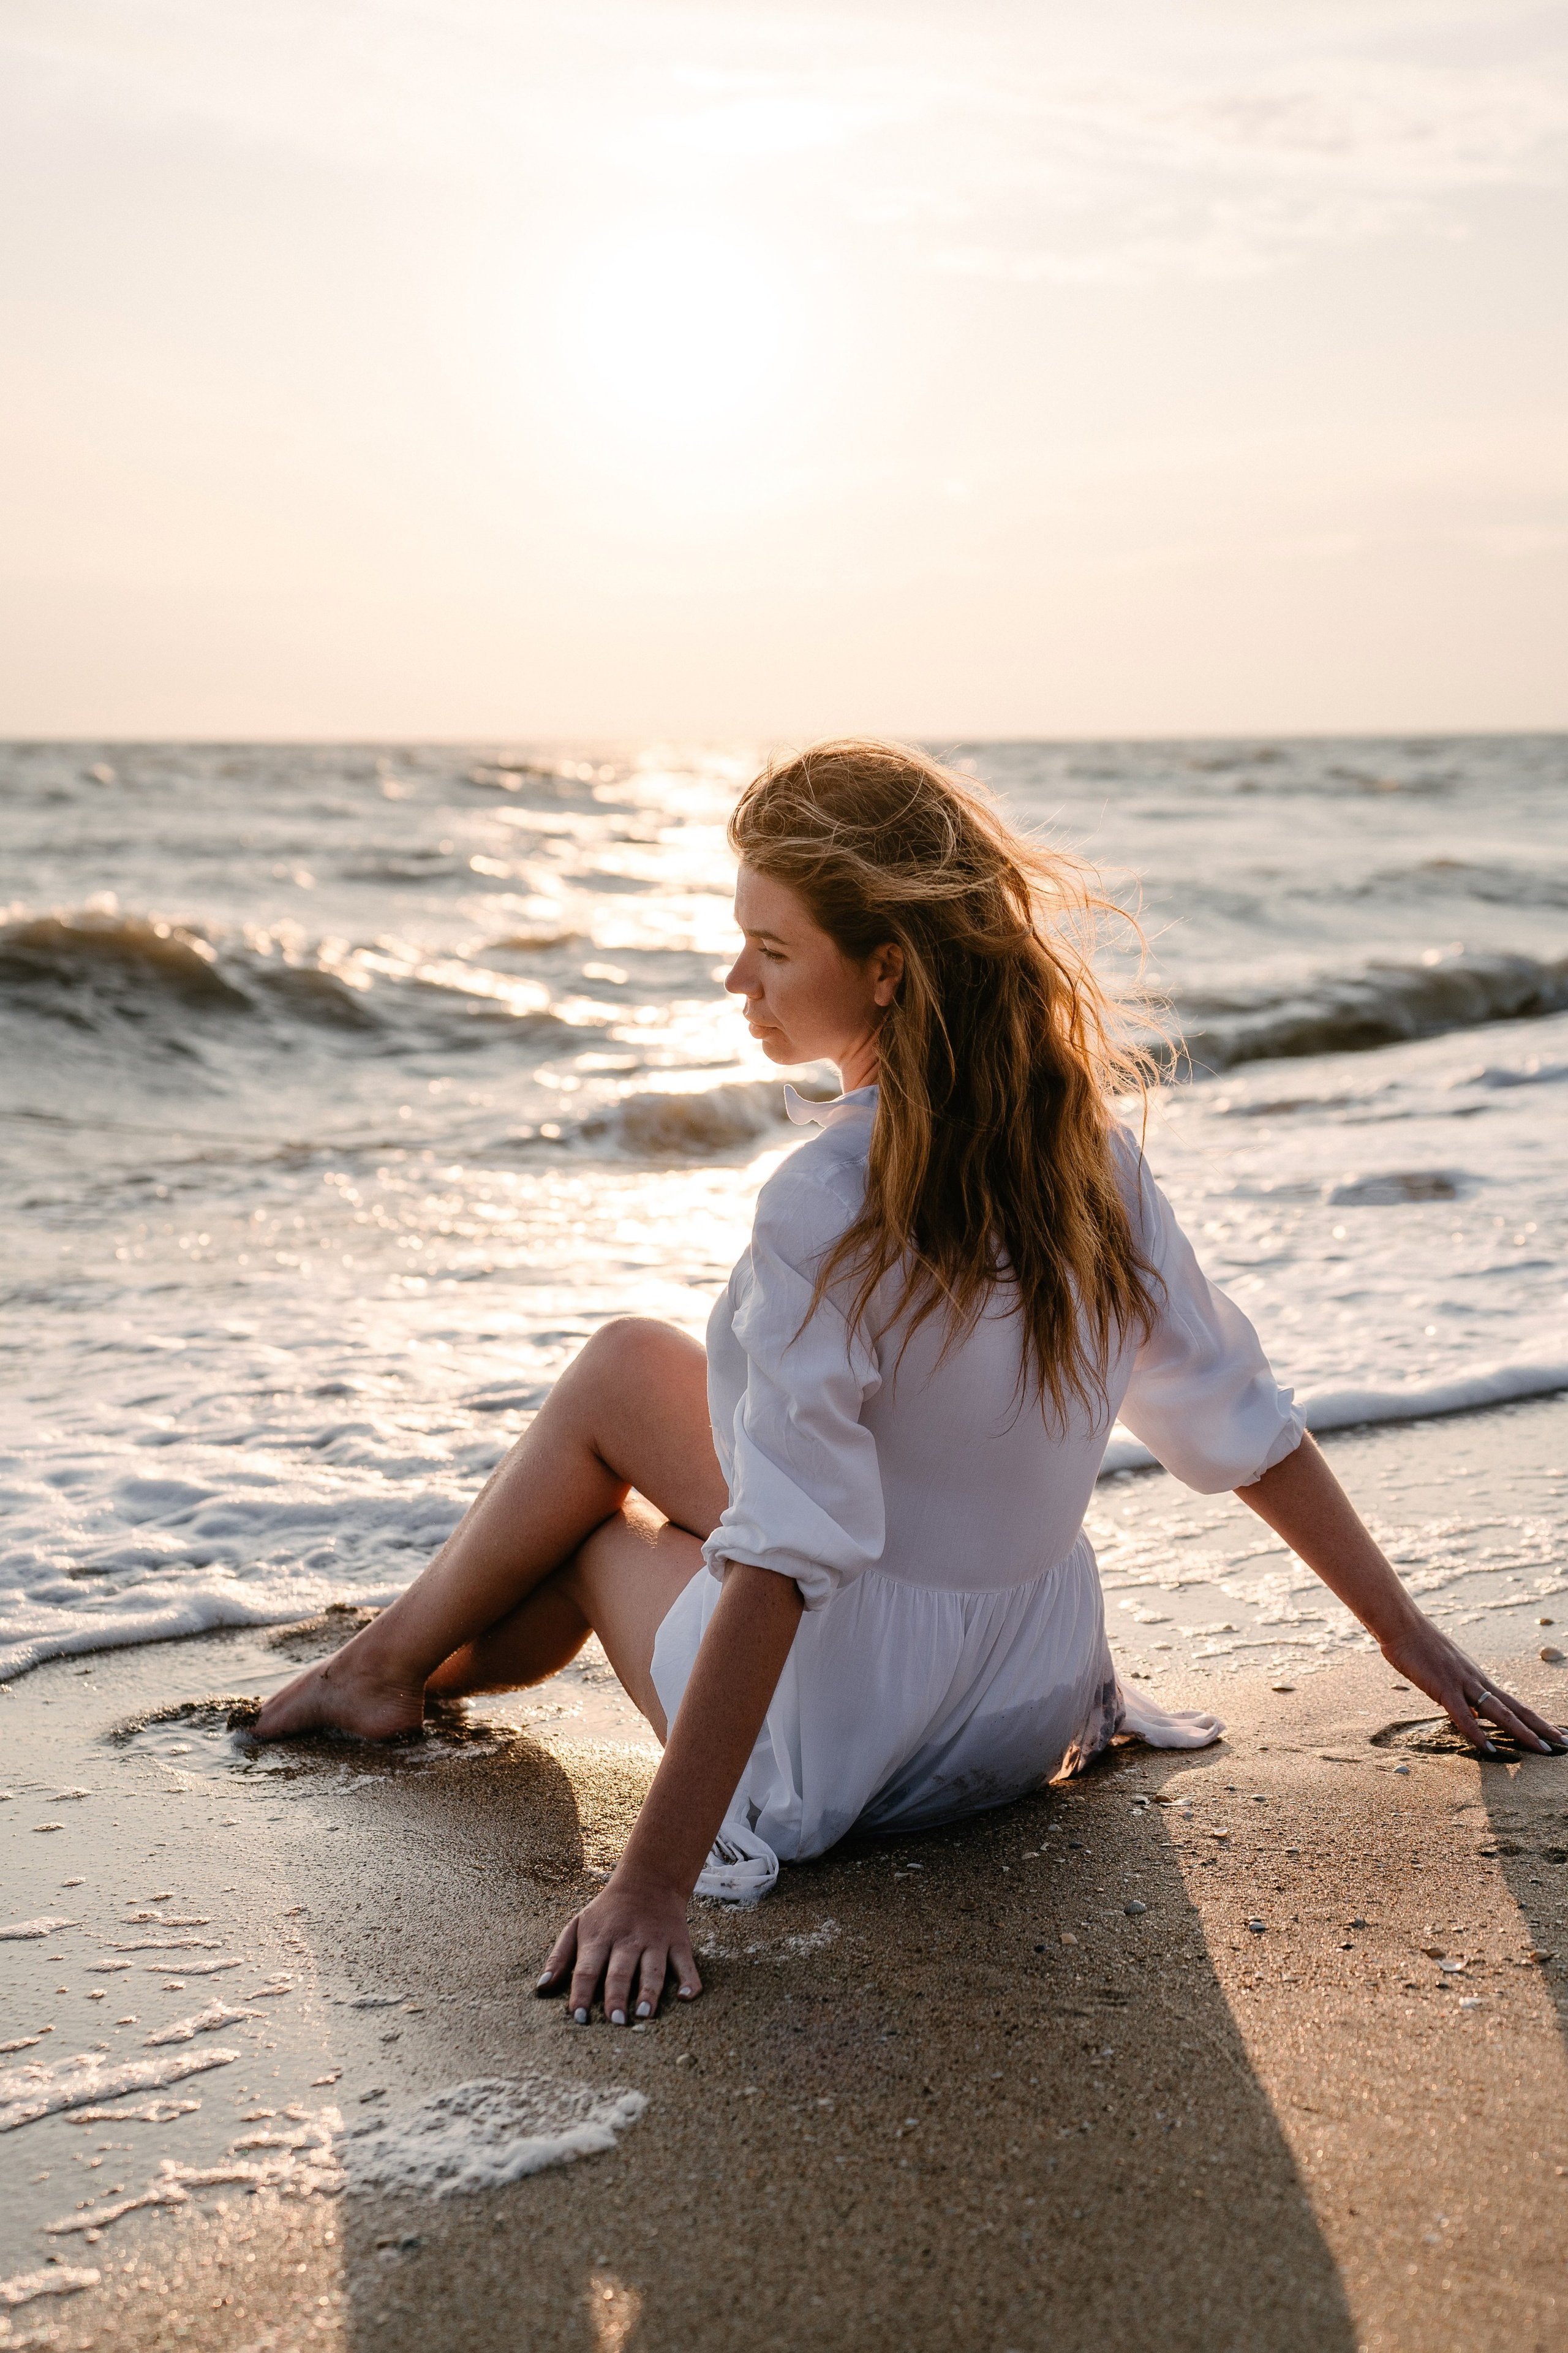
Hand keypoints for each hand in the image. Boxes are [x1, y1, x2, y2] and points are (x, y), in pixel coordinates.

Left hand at [535, 1873, 701, 2024]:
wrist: (648, 1879)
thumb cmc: (606, 1913)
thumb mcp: (577, 1925)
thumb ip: (559, 1957)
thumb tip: (542, 1988)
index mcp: (599, 1938)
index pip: (587, 1969)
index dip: (581, 1994)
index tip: (578, 2018)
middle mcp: (627, 1940)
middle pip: (620, 1971)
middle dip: (617, 1997)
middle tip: (615, 2022)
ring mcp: (655, 1941)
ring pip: (653, 1969)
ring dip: (649, 1992)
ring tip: (644, 2015)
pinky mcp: (678, 1942)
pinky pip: (686, 1963)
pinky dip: (689, 1980)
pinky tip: (687, 1997)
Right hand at [1379, 1617, 1567, 1756]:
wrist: (1402, 1625)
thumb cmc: (1418, 1647)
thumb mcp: (1445, 1672)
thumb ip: (1461, 1694)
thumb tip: (1473, 1716)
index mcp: (1477, 1677)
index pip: (1513, 1702)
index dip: (1535, 1719)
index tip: (1555, 1732)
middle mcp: (1477, 1680)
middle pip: (1515, 1708)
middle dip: (1540, 1727)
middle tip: (1563, 1743)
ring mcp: (1462, 1683)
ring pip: (1498, 1711)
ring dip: (1521, 1731)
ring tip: (1541, 1748)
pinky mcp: (1443, 1687)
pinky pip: (1462, 1715)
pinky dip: (1477, 1733)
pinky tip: (1489, 1748)